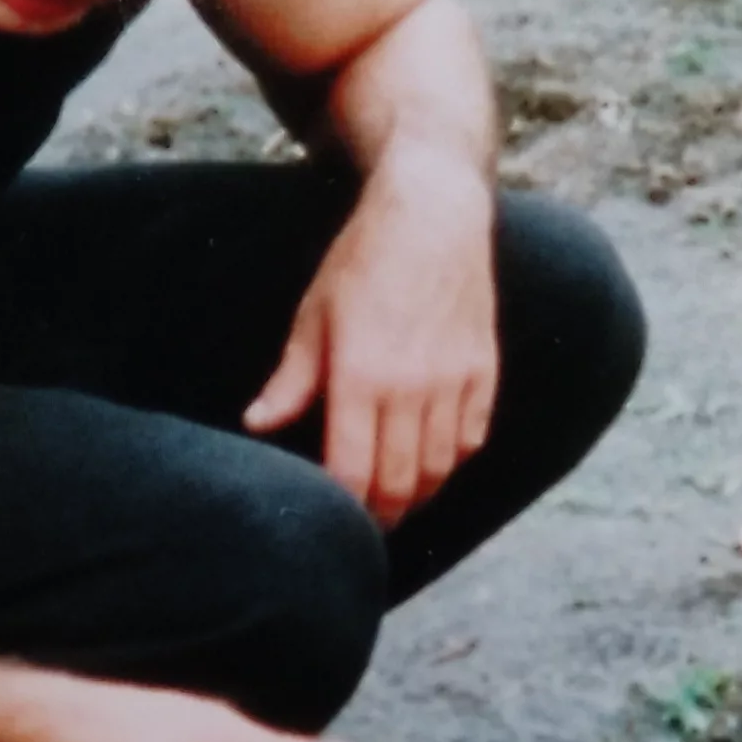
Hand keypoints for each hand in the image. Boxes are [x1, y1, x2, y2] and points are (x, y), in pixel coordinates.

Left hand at [242, 158, 499, 523]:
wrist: (432, 215)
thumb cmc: (362, 263)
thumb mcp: (314, 316)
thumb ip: (291, 380)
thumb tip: (256, 425)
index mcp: (361, 376)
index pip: (352, 472)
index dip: (343, 508)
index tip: (332, 519)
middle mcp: (413, 387)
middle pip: (399, 483)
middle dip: (380, 515)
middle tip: (364, 526)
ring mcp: (455, 381)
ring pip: (439, 469)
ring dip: (416, 494)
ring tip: (395, 501)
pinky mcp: (484, 370)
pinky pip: (471, 439)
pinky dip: (451, 461)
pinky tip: (430, 461)